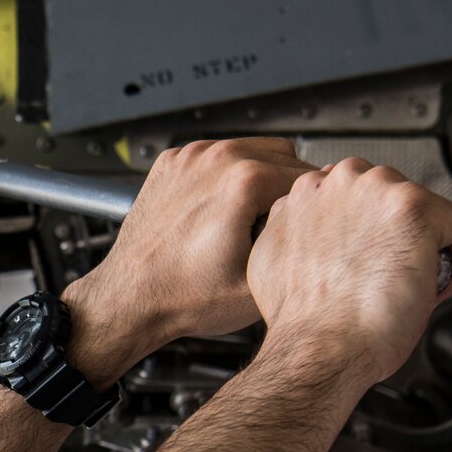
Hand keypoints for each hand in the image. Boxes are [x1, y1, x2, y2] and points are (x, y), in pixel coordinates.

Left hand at [66, 138, 316, 356]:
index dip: (309, 209)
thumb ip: (300, 242)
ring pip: (251, 151)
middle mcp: (216, 159)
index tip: (299, 229)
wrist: (129, 300)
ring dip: (257, 180)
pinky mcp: (171, 162)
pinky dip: (224, 177)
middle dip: (284, 190)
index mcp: (244, 181)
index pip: (308, 179)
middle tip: (271, 229)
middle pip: (285, 157)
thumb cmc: (184, 297)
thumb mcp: (262, 282)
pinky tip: (217, 212)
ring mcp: (190, 157)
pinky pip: (216, 156)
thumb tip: (323, 218)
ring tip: (244, 221)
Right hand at [246, 157, 451, 387]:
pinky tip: (433, 287)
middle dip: (396, 236)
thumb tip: (314, 235)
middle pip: (392, 196)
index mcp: (305, 192)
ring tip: (409, 284)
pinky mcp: (415, 208)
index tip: (369, 262)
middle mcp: (339, 183)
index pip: (356, 194)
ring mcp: (377, 191)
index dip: (368, 234)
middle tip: (387, 277)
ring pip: (426, 209)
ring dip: (427, 246)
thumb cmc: (302, 324)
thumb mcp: (276, 263)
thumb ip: (298, 233)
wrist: (318, 350)